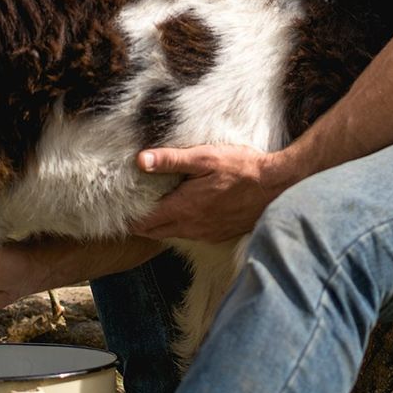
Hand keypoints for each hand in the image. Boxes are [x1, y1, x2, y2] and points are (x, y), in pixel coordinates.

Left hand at [132, 145, 292, 242]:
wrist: (276, 186)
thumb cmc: (242, 169)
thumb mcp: (205, 157)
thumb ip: (171, 160)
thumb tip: (140, 160)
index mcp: (184, 207)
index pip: (145, 222)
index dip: (128, 217)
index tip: (117, 209)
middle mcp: (191, 226)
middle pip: (155, 232)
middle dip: (140, 223)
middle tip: (129, 210)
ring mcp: (206, 233)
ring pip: (172, 234)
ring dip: (159, 225)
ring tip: (151, 209)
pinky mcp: (219, 234)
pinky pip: (191, 234)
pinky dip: (179, 226)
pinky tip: (182, 212)